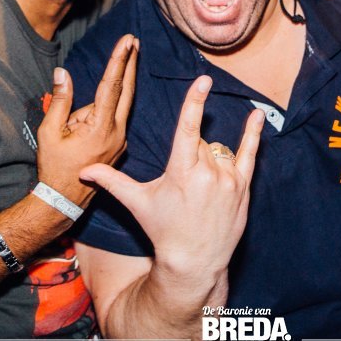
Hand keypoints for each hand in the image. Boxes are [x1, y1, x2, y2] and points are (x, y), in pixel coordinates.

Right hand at [37, 34, 138, 207]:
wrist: (65, 200)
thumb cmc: (54, 167)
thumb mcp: (50, 132)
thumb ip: (60, 101)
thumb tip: (62, 73)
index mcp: (100, 127)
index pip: (111, 86)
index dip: (119, 61)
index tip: (127, 42)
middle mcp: (116, 132)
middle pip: (126, 91)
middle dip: (130, 63)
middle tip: (135, 41)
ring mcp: (120, 139)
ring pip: (120, 105)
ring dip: (116, 86)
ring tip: (89, 103)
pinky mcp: (119, 144)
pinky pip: (114, 119)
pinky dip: (107, 108)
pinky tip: (85, 122)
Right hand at [80, 76, 263, 277]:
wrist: (194, 261)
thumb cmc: (163, 231)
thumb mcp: (137, 203)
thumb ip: (112, 181)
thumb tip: (83, 170)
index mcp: (181, 171)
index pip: (188, 127)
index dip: (194, 101)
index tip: (203, 79)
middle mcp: (207, 172)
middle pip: (199, 141)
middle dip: (189, 152)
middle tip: (182, 182)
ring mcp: (228, 179)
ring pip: (218, 149)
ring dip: (208, 158)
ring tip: (200, 186)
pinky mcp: (243, 187)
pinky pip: (250, 154)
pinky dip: (253, 134)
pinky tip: (257, 115)